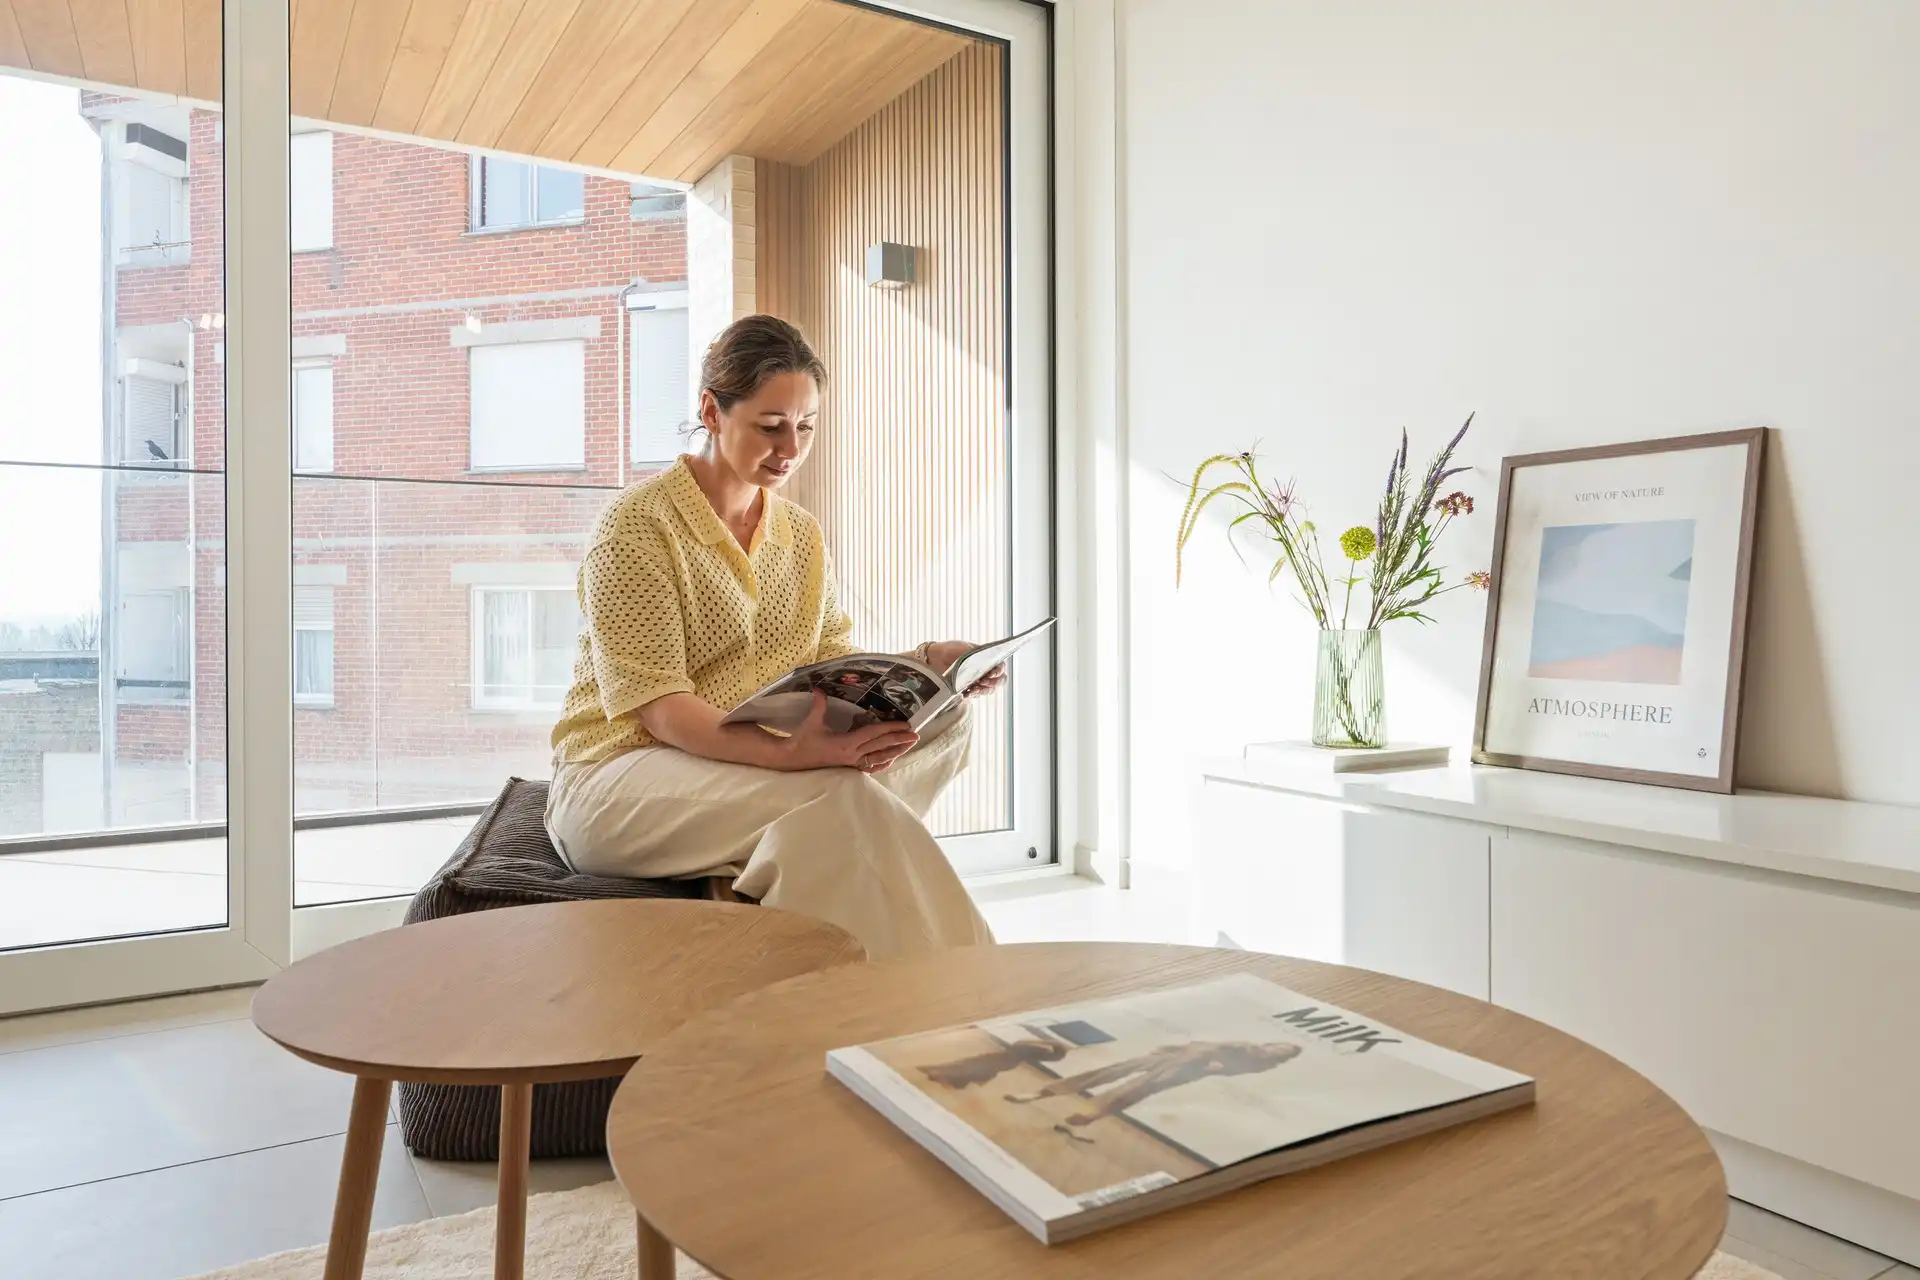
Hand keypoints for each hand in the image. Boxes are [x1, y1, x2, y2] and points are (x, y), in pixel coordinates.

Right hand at [780, 690, 918, 772]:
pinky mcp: (848, 767)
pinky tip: (892, 759)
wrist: (791, 759)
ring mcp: (851, 764)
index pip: (873, 734)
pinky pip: (870, 767)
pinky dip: (882, 762)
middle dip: (899, 740)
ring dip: (895, 751)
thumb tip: (819, 687)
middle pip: (881, 747)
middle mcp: (852, 755)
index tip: (905, 724)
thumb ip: (819, 704)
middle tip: (916, 735)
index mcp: (845, 744)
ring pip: (879, 758)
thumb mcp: (812, 721)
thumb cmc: (802, 740)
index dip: (890, 729)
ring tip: (909, 745)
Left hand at [922, 641, 1006, 696]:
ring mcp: (980, 681)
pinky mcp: (971, 689)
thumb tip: (984, 660)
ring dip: (983, 691)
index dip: (999, 671)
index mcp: (989, 659)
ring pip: (989, 690)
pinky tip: (967, 693)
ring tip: (974, 689)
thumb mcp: (965, 648)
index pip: (1001, 666)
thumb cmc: (952, 650)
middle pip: (999, 681)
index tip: (992, 673)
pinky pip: (977, 695)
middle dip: (993, 683)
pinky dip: (973, 695)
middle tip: (983, 682)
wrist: (936, 658)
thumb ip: (976, 654)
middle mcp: (987, 671)